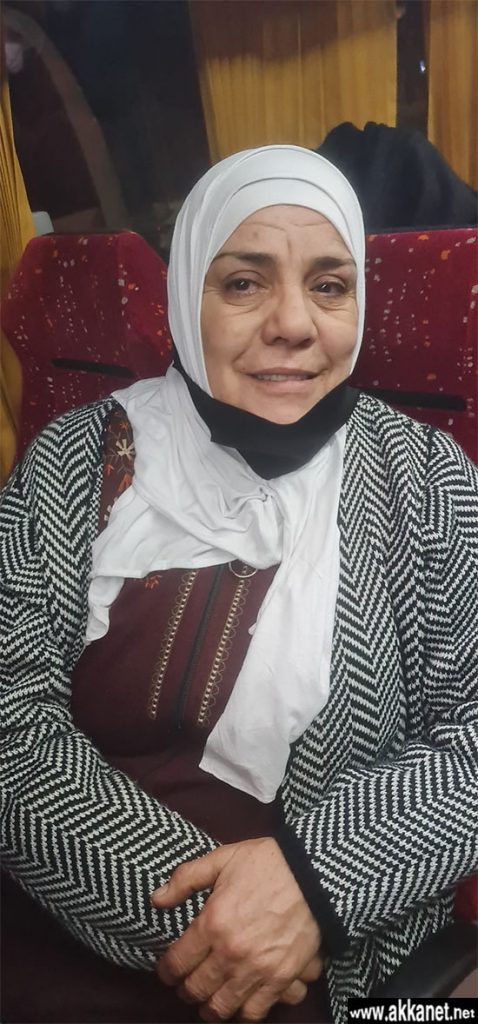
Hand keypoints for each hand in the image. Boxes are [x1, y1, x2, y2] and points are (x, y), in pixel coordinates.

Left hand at [151, 838, 320, 1020]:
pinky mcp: (281, 979)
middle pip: (195, 990)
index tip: (167, 970)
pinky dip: (242, 1013)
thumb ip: (185, 879)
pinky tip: (238, 1003)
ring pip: (221, 1008)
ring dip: (210, 1007)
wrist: (314, 873)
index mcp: (212, 922)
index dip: (166, 971)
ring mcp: (257, 970)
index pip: (176, 963)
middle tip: (186, 984)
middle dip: (186, 990)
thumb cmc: (267, 863)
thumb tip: (156, 899)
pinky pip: (254, 1012)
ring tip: (209, 999)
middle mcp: (231, 953)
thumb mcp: (222, 859)